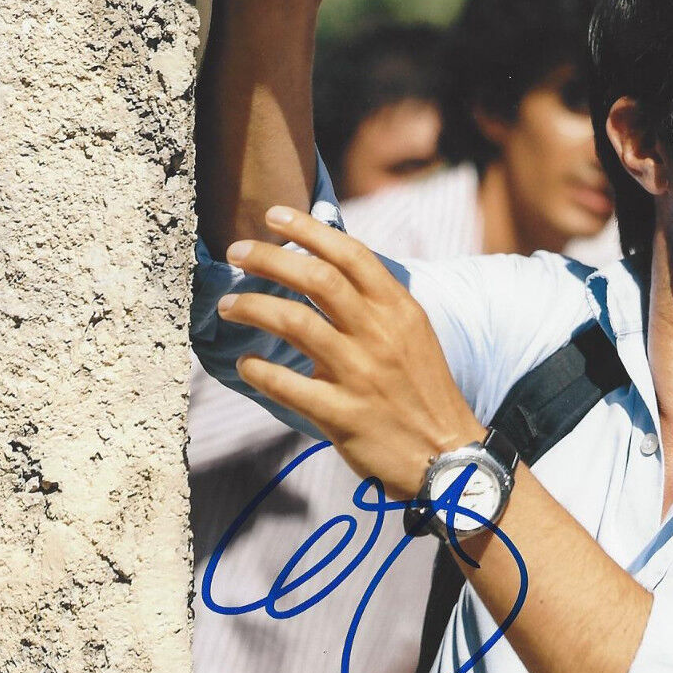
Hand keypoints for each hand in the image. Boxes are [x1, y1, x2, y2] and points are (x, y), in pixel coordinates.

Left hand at [217, 204, 483, 498]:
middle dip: (269, 258)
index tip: (274, 217)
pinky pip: (287, 385)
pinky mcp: (342, 414)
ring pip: (295, 323)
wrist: (444, 455)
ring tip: (228, 305)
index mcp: (400, 310)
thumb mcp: (412, 334)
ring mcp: (361, 374)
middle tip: (237, 252)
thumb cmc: (421, 390)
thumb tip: (327, 266)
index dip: (309, 231)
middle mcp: (380, 335)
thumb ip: (375, 302)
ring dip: (252, 307)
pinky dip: (259, 370)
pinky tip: (247, 365)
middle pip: (317, 280)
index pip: (352, 255)